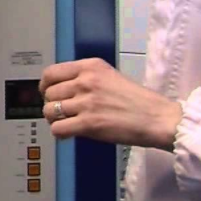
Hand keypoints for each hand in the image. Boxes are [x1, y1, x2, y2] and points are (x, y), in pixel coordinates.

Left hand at [40, 58, 183, 150]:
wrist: (156, 117)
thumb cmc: (137, 100)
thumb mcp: (110, 77)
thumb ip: (86, 78)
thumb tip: (62, 88)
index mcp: (90, 66)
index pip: (51, 73)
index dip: (45, 86)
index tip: (48, 94)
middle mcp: (85, 81)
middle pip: (48, 93)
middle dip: (50, 105)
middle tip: (61, 113)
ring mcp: (86, 102)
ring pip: (49, 111)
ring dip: (54, 120)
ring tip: (66, 123)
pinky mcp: (88, 123)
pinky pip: (57, 129)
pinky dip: (59, 133)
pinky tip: (68, 134)